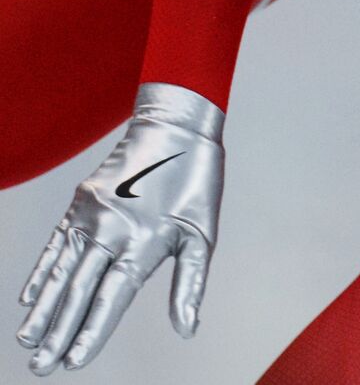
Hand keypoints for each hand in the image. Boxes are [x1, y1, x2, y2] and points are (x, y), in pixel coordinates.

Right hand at [16, 83, 224, 374]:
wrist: (177, 127)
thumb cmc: (196, 184)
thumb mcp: (202, 234)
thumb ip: (189, 285)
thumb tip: (187, 329)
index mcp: (145, 243)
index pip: (112, 298)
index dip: (92, 332)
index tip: (73, 362)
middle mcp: (113, 231)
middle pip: (80, 291)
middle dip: (59, 332)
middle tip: (41, 366)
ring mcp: (92, 215)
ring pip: (62, 271)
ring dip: (44, 308)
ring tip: (28, 340)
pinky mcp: (80, 202)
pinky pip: (56, 243)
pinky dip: (43, 271)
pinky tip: (30, 298)